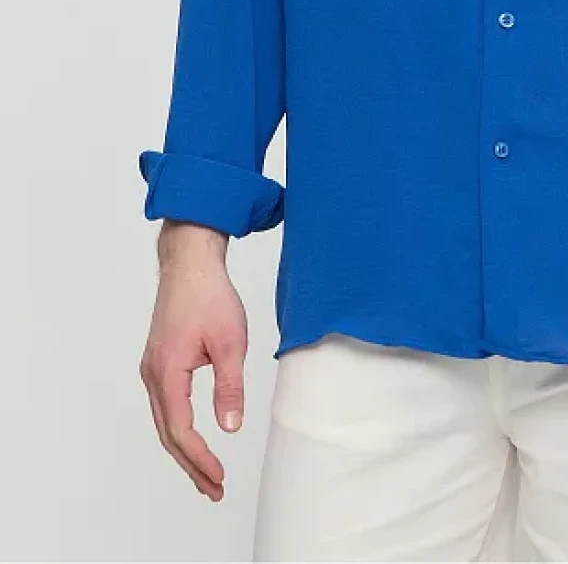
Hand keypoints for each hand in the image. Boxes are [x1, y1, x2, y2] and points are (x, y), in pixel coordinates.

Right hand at [138, 222, 247, 500]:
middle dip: (191, 465)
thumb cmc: (210, 295)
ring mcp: (153, 368)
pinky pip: (166, 406)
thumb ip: (229, 386)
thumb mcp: (230, 341)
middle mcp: (153, 374)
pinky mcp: (159, 362)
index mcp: (167, 372)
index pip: (180, 430)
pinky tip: (194, 439)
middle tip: (214, 489)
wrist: (190, 262)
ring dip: (185, 450)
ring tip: (207, 475)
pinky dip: (179, 429)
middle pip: (168, 433)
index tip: (219, 477)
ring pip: (165, 422)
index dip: (200, 458)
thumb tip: (230, 427)